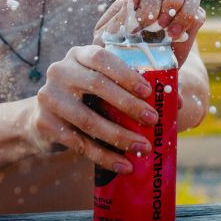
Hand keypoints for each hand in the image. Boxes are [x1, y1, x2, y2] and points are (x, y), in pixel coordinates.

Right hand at [28, 44, 160, 173]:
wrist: (43, 117)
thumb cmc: (87, 98)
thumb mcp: (104, 86)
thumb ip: (133, 87)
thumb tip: (177, 102)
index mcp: (79, 55)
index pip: (102, 57)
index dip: (126, 73)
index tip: (148, 92)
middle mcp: (60, 71)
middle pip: (97, 86)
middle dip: (128, 105)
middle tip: (153, 120)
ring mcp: (49, 97)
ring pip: (88, 119)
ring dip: (119, 136)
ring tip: (143, 148)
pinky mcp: (44, 124)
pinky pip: (79, 143)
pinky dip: (104, 157)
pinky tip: (123, 165)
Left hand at [93, 0, 205, 66]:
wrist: (135, 67)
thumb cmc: (116, 48)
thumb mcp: (108, 34)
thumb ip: (118, 18)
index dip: (148, 4)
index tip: (137, 28)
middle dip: (168, 2)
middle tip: (158, 26)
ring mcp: (180, 7)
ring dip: (182, 12)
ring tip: (169, 34)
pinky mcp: (193, 22)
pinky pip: (199, 14)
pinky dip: (188, 24)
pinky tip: (174, 38)